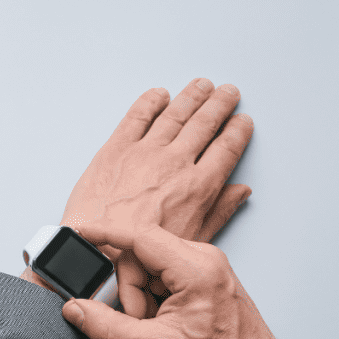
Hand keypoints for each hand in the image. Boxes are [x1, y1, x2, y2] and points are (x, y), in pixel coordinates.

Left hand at [23, 79, 254, 313]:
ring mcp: (145, 152)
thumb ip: (219, 211)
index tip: (243, 120)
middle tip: (228, 91)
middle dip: (219, 104)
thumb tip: (241, 192)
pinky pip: (136, 116)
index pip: (226, 148)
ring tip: (202, 85)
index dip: (237, 131)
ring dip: (191, 96)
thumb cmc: (140, 253)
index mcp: (198, 186)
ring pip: (175, 114)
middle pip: (204, 123)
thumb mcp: (190, 239)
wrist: (95, 249)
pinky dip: (150, 101)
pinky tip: (160, 94)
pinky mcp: (116, 148)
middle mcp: (175, 162)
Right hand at [61, 221, 318, 338]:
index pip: (139, 236)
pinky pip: (162, 275)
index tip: (80, 231)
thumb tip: (76, 310)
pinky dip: (153, 298)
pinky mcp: (202, 276)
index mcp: (195, 269)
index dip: (105, 232)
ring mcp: (204, 266)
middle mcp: (202, 259)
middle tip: (141, 321)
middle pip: (140, 255)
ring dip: (141, 297)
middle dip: (130, 290)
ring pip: (148, 266)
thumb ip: (108, 328)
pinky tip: (163, 321)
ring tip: (157, 326)